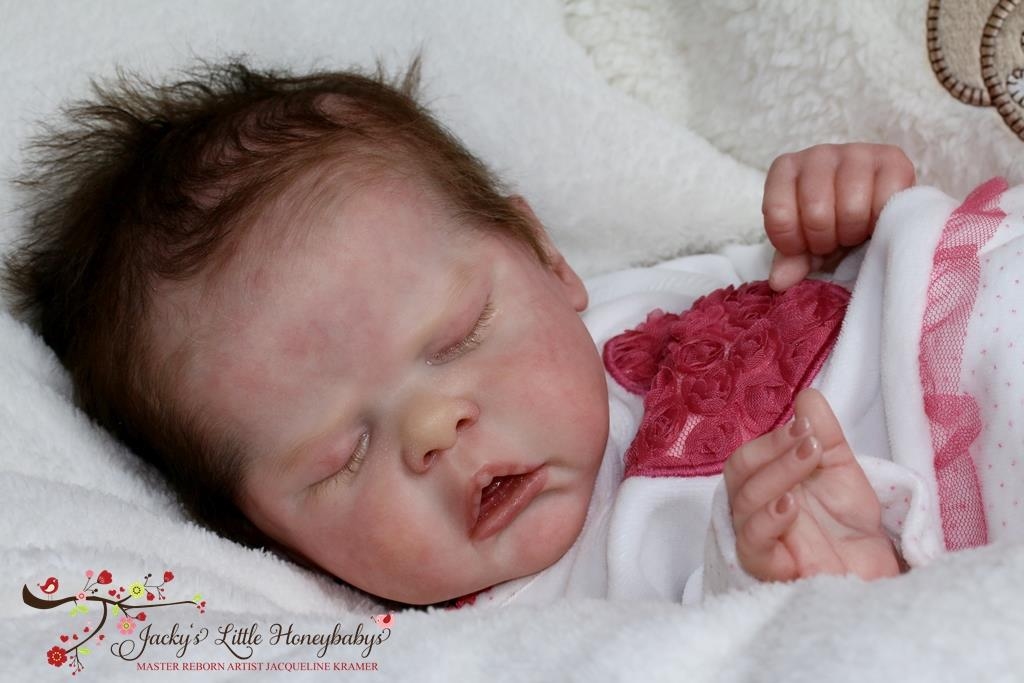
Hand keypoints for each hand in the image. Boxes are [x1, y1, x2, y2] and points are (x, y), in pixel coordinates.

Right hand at [723, 389, 899, 581]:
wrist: (874, 567)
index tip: (806, 425)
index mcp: (764, 482)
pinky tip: (791, 504)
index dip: (773, 438)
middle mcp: (752, 507)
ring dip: (777, 474)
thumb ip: (823, 433)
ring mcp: (756, 537)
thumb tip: (807, 396)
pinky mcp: (767, 568)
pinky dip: (768, 519)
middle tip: (810, 441)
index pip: (749, 456)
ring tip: (810, 458)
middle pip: (738, 472)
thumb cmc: (847, 522)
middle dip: (772, 450)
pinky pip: (752, 542)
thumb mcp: (839, 468)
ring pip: (745, 502)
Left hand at [763, 143, 914, 290]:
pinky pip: (886, 199)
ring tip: (854, 230)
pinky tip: (877, 219)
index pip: (779, 216)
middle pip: (816, 212)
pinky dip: (881, 219)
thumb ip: (790, 260)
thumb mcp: (804, 244)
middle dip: (826, 239)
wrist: (874, 210)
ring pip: (852, 207)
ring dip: (854, 231)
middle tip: (834, 239)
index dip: (794, 243)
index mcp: (786, 170)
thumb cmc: (831, 225)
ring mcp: (855, 152)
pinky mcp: (892, 158)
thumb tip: (779, 281)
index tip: (805, 245)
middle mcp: (818, 155)